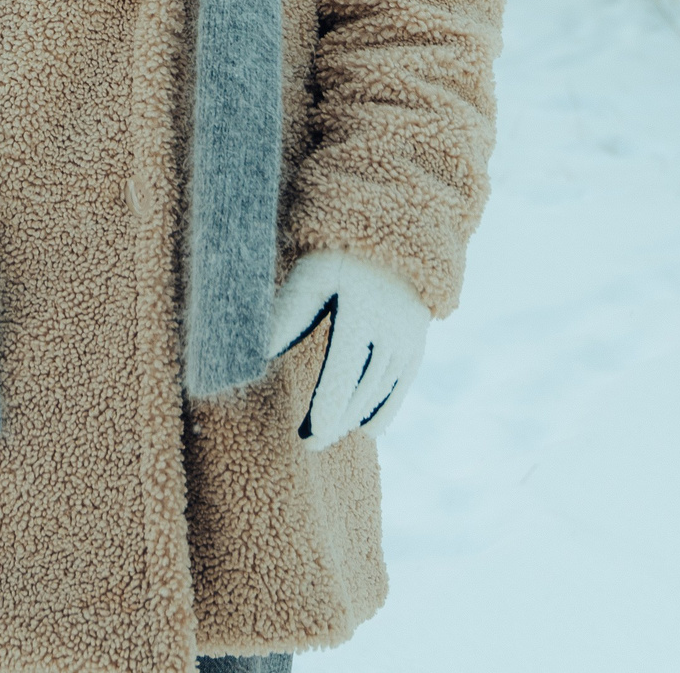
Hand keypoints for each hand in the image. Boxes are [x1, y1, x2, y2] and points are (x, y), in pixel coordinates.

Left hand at [268, 249, 430, 449]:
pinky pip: (401, 386)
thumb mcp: (313, 274)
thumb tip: (262, 352)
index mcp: (362, 313)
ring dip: (354, 418)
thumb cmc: (342, 254)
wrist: (400, 237)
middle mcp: (391, 333)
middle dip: (335, 420)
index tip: (310, 435)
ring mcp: (408, 342)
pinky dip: (385, 410)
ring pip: (380, 392)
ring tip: (327, 435)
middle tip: (308, 442)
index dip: (326, 408)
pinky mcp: (416, 346)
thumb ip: (291, 313)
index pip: (342, 373)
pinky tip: (367, 430)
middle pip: (361, 390)